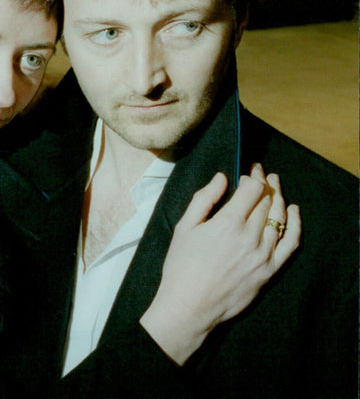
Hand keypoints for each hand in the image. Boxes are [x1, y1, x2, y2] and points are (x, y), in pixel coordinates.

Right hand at [140, 164, 300, 364]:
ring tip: (275, 187)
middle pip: (266, 201)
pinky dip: (295, 224)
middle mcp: (250, 236)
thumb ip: (204, 199)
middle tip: (262, 174)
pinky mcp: (270, 270)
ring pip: (279, 217)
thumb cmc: (181, 266)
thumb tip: (222, 178)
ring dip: (278, 198)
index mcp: (228, 223)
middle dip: (265, 184)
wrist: (190, 306)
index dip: (253, 176)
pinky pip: (290, 243)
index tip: (250, 170)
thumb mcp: (184, 227)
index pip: (252, 189)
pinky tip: (293, 211)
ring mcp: (263, 254)